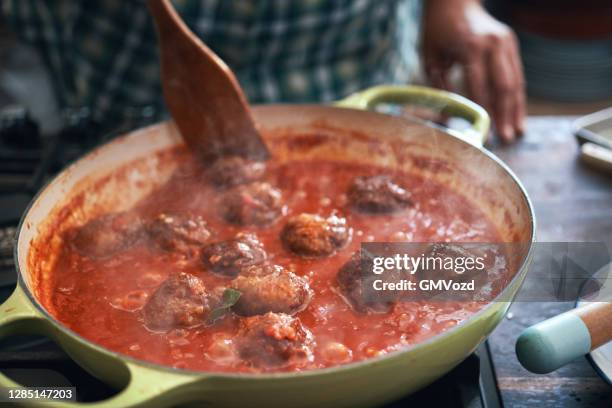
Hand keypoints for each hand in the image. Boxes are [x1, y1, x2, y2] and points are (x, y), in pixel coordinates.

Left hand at [422, 0, 524, 141]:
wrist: (455, 0)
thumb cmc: (437, 31)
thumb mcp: (431, 58)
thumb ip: (439, 87)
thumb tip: (448, 119)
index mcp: (471, 48)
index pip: (480, 87)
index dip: (484, 112)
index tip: (485, 133)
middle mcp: (493, 44)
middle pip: (504, 87)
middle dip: (505, 115)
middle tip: (506, 139)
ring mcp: (506, 43)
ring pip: (515, 81)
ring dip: (516, 109)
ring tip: (517, 132)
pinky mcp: (511, 44)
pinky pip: (516, 74)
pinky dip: (517, 95)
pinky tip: (517, 113)